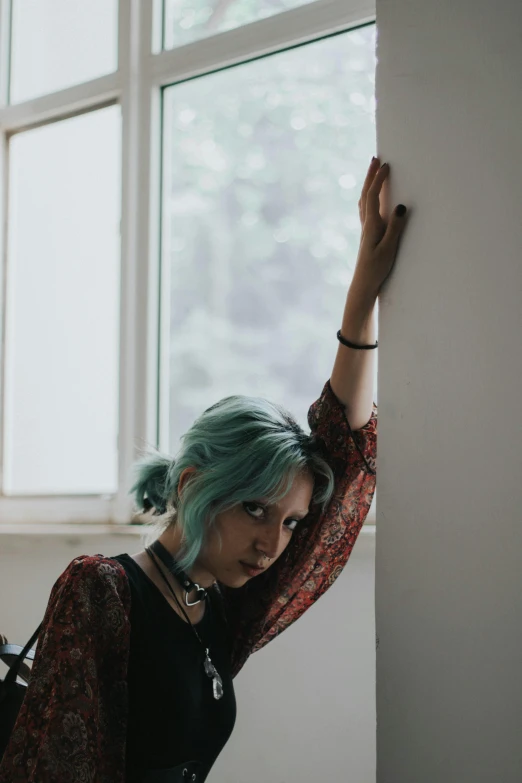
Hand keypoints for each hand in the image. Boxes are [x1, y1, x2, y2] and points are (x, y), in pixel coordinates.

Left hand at [352, 157, 408, 300]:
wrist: (363, 284)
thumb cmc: (376, 269)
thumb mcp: (388, 249)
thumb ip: (395, 228)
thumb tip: (400, 206)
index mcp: (371, 225)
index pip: (373, 196)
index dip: (378, 179)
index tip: (385, 165)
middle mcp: (366, 224)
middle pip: (365, 194)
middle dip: (370, 176)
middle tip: (375, 159)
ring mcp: (365, 230)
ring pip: (364, 201)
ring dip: (368, 185)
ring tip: (372, 173)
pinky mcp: (367, 235)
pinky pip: (366, 210)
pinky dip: (368, 197)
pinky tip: (370, 199)